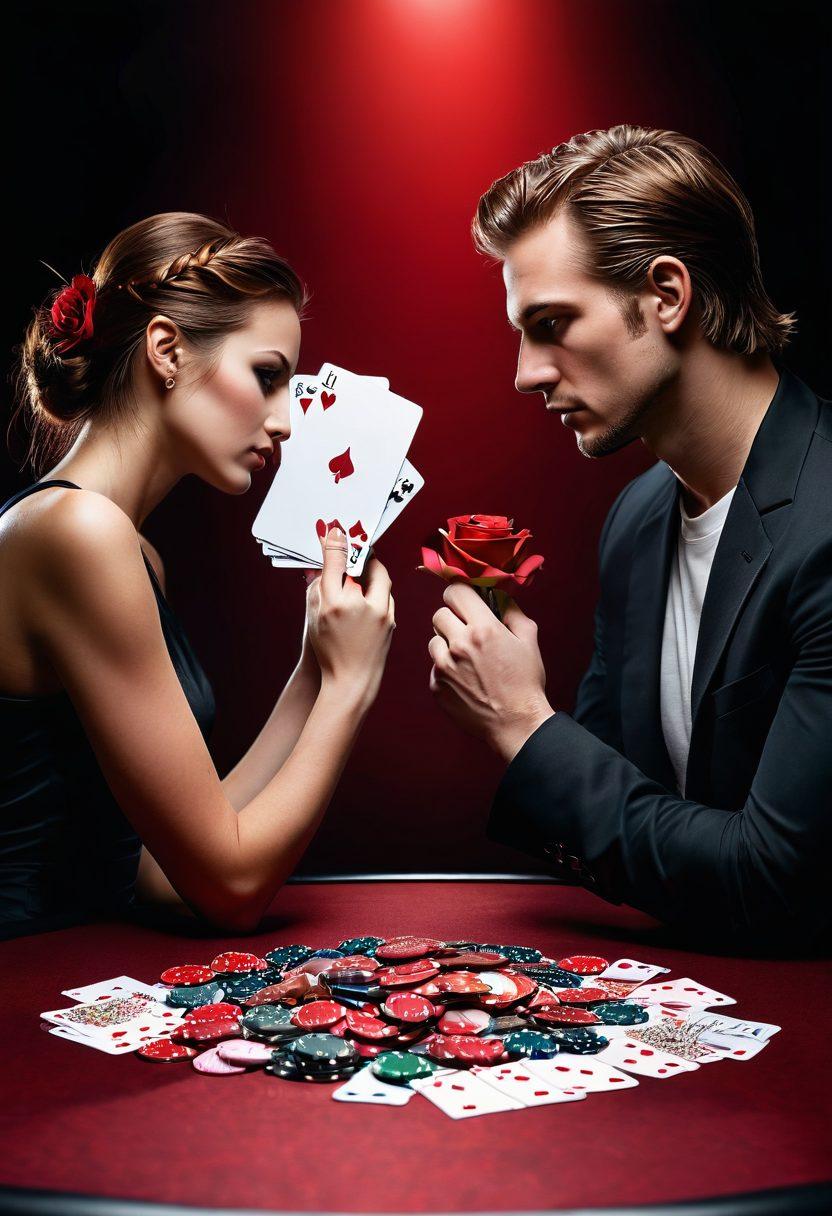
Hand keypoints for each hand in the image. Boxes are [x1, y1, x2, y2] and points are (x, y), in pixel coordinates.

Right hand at [306, 528, 395, 705]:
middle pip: (366, 563)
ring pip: (380, 577)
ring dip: (372, 569)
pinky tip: (370, 590)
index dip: (336, 542)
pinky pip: (386, 594)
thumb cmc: (327, 649)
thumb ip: (317, 587)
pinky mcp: (391, 619)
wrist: (351, 681)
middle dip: (361, 552)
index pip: (336, 561)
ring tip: (363, 566)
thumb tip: (322, 562)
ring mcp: (379, 612)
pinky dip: (378, 588)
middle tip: (355, 546)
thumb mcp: (313, 617)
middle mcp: (358, 605)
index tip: (335, 529)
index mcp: (333, 603)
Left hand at [429, 583, 553, 762]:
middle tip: (468, 632)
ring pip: (434, 640)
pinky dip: (446, 669)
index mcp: (483, 629)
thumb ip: (512, 611)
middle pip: (439, 614)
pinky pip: (434, 666)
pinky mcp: (437, 686)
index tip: (466, 603)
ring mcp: (444, 667)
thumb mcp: (528, 640)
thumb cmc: (525, 682)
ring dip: (447, 644)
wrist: (516, 723)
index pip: (455, 592)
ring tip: (467, 659)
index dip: (460, 594)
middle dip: (453, 619)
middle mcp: (459, 645)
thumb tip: (497, 596)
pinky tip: (466, 679)